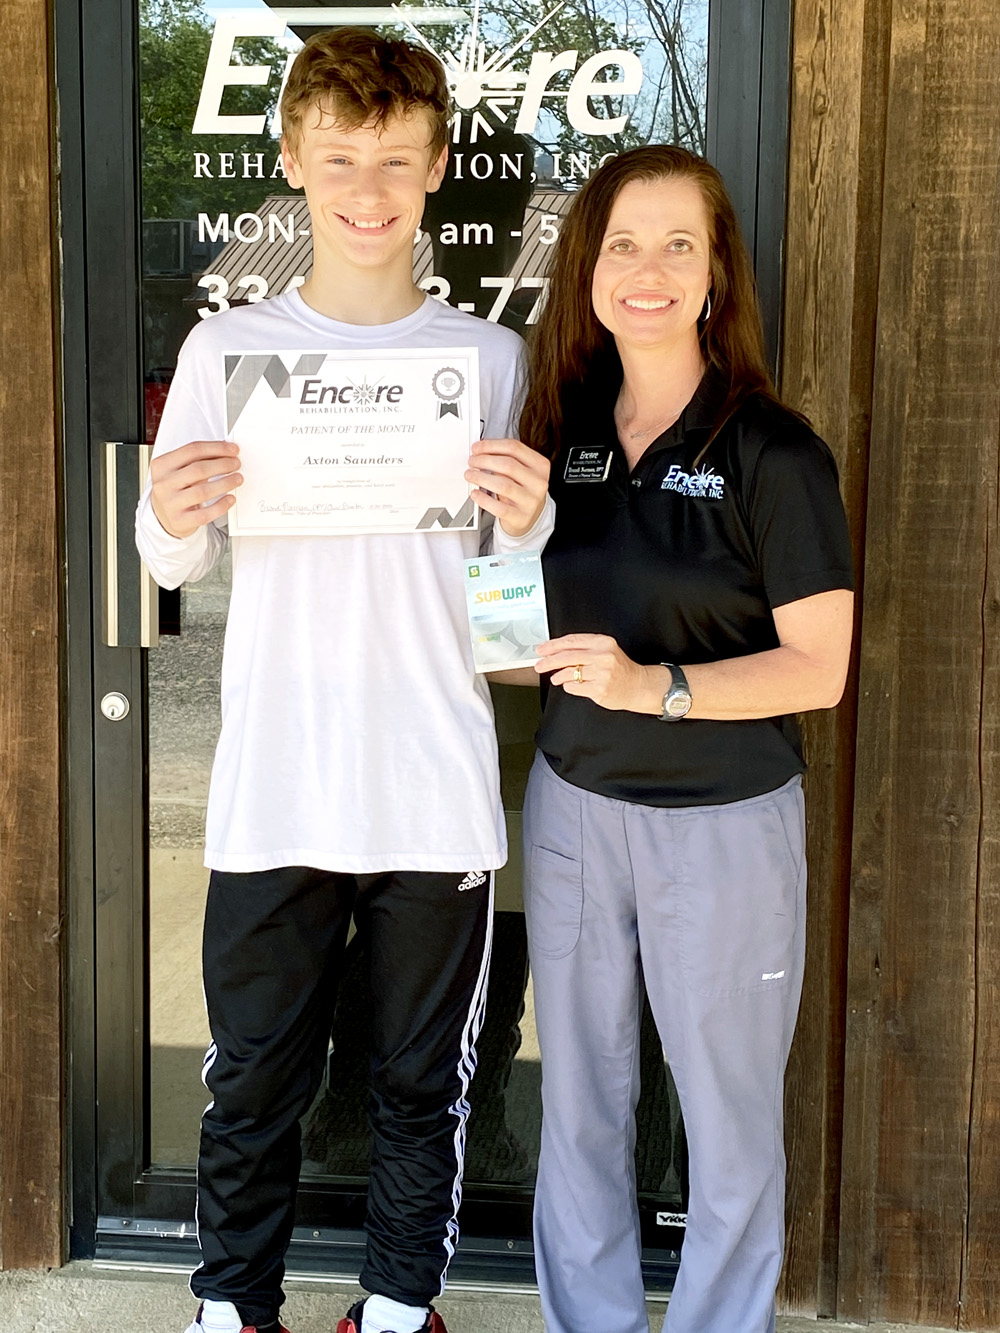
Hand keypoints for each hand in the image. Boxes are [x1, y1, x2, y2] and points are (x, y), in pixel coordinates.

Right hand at [150, 440, 241, 537]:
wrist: (163, 517)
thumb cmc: (175, 490)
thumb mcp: (177, 471)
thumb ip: (197, 461)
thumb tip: (226, 453)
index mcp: (161, 466)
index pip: (192, 451)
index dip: (216, 448)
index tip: (233, 449)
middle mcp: (163, 484)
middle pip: (198, 469)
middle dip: (223, 464)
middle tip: (236, 464)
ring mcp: (170, 504)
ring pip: (203, 492)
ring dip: (226, 483)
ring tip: (237, 479)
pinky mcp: (180, 521)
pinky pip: (205, 514)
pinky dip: (221, 505)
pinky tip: (231, 499)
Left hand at [466, 438, 549, 538]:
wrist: (530, 517)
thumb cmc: (522, 490)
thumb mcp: (522, 471)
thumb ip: (506, 459)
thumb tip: (480, 451)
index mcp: (540, 466)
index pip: (515, 448)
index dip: (491, 445)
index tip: (476, 448)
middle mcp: (538, 483)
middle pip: (508, 465)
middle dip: (484, 460)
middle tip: (472, 461)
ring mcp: (531, 501)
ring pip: (503, 485)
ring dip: (481, 478)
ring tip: (470, 475)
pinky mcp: (520, 517)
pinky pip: (499, 507)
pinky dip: (483, 499)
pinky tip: (475, 493)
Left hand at [535, 634, 664, 712]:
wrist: (638, 685)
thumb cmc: (619, 668)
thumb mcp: (605, 650)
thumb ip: (584, 648)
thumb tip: (555, 651)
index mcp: (603, 642)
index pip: (571, 641)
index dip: (553, 645)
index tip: (541, 649)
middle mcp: (603, 656)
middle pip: (567, 657)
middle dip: (549, 661)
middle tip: (539, 665)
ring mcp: (602, 673)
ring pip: (568, 673)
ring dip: (558, 676)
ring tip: (556, 678)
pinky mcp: (600, 689)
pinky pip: (574, 687)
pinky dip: (569, 687)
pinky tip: (572, 685)